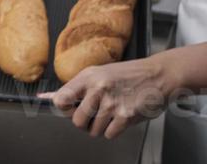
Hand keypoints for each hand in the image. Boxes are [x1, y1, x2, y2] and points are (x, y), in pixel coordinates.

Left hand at [40, 56, 176, 138]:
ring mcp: (112, 103)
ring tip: (110, 113)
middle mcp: (98, 89)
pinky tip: (120, 117)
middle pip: (76, 121)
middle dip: (84, 122)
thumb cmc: (128, 74)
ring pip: (93, 130)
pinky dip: (114, 130)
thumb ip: (75, 87)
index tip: (70, 108)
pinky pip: (109, 134)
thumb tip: (48, 97)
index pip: (61, 99)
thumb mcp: (98, 73)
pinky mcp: (126, 116)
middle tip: (94, 114)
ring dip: (101, 126)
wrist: (158, 75)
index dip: (64, 108)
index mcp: (88, 77)